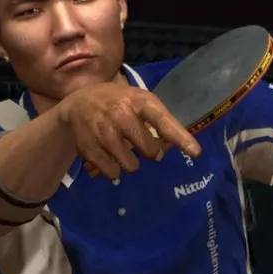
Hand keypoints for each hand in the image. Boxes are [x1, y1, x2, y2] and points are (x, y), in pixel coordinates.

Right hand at [56, 82, 201, 179]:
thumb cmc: (117, 102)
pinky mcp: (89, 148)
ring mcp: (103, 131)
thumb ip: (157, 121)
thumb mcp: (137, 100)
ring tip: (121, 149)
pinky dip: (113, 169)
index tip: (196, 153)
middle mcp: (121, 114)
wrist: (77, 103)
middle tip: (139, 144)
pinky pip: (112, 173)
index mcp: (138, 100)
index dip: (180, 137)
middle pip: (149, 151)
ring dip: (130, 162)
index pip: (163, 121)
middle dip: (149, 152)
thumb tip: (169, 150)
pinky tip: (107, 154)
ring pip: (131, 166)